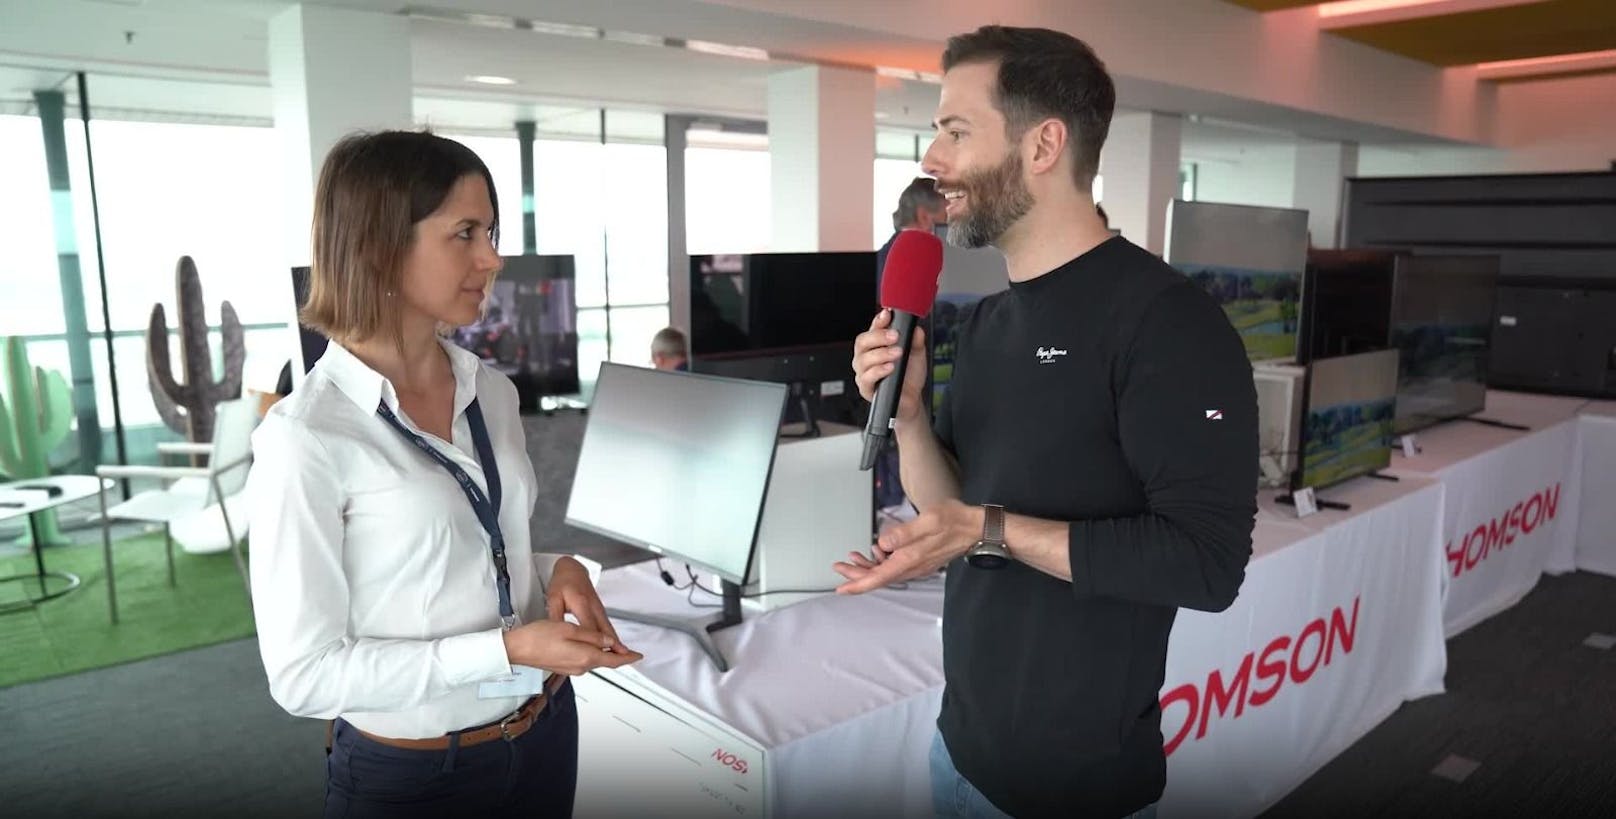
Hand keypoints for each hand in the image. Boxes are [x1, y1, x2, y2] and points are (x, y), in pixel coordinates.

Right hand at [502, 619, 642, 675]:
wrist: (518, 648)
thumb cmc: (539, 637)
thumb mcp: (570, 629)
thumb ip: (592, 637)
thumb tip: (610, 643)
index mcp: (585, 657)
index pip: (614, 660)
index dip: (628, 657)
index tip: (638, 655)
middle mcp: (580, 667)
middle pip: (606, 662)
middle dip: (619, 657)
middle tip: (630, 651)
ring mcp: (572, 669)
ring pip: (595, 661)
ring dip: (606, 656)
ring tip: (615, 648)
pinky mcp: (565, 667)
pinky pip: (585, 662)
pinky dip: (594, 655)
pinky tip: (594, 649)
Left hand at [546, 557, 634, 654]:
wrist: (572, 570)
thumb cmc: (562, 583)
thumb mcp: (553, 598)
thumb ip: (555, 616)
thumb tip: (554, 633)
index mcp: (581, 603)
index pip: (589, 627)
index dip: (595, 642)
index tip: (599, 655)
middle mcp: (593, 607)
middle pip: (605, 629)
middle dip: (614, 645)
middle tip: (622, 659)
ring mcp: (599, 609)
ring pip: (609, 629)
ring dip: (617, 643)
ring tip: (623, 657)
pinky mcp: (600, 611)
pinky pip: (607, 627)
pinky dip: (613, 638)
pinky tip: (614, 648)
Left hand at [833, 499, 983, 593]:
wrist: (977, 528)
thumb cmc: (955, 521)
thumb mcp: (928, 520)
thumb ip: (904, 533)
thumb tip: (882, 542)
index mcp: (910, 559)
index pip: (879, 577)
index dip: (858, 583)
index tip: (841, 588)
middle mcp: (912, 566)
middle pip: (879, 577)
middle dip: (857, 574)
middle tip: (839, 566)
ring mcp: (917, 565)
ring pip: (886, 572)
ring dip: (868, 567)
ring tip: (853, 557)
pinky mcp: (920, 560)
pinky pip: (896, 566)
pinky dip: (882, 561)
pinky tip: (877, 550)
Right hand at [852, 309, 928, 423]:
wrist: (912, 399)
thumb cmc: (909, 375)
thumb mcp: (917, 354)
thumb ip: (916, 340)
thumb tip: (915, 328)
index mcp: (876, 344)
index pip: (873, 328)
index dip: (878, 320)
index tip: (888, 314)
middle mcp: (866, 357)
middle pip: (862, 341)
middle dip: (878, 336)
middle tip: (895, 336)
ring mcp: (863, 372)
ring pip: (862, 359)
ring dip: (881, 354)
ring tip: (897, 353)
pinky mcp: (866, 388)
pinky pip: (866, 378)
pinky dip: (878, 371)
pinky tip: (890, 368)